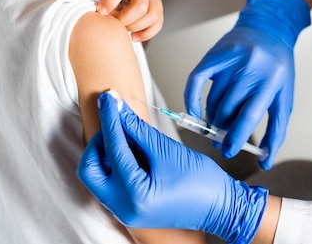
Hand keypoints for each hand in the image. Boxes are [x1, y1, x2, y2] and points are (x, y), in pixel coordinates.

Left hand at [77, 92, 267, 243]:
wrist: (221, 207)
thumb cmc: (202, 183)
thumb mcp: (169, 151)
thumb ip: (140, 130)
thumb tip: (119, 109)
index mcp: (135, 196)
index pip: (113, 149)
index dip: (110, 119)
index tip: (108, 99)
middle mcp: (124, 208)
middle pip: (90, 169)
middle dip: (99, 142)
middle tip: (115, 122)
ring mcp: (125, 211)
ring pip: (97, 176)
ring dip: (105, 151)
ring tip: (125, 132)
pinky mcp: (130, 208)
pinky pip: (110, 182)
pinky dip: (115, 162)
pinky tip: (129, 146)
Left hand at [96, 0, 162, 41]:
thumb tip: (90, 7)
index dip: (110, 1)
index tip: (100, 12)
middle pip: (140, 7)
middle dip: (125, 19)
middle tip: (114, 22)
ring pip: (151, 17)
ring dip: (136, 27)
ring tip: (124, 30)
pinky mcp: (159, 10)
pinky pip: (157, 25)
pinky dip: (146, 34)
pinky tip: (133, 37)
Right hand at [184, 0, 310, 168]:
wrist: (269, 29)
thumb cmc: (277, 68)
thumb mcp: (284, 97)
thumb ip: (276, 130)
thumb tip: (266, 161)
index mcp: (271, 80)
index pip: (249, 114)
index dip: (237, 136)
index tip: (229, 150)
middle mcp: (250, 68)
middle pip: (228, 109)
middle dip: (222, 131)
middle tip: (220, 142)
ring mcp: (231, 59)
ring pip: (214, 99)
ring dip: (212, 119)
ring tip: (215, 128)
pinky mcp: (216, 54)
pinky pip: (196, 80)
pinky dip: (191, 99)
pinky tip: (194, 114)